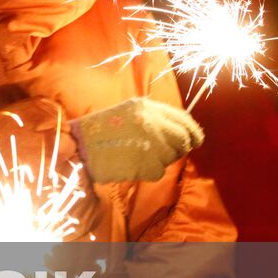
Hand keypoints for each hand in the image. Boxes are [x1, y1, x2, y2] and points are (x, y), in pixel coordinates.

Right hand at [70, 97, 203, 182]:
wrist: (80, 147)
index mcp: (146, 107)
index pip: (182, 119)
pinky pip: (158, 170)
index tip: (197, 139)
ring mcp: (149, 145)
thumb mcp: (128, 113)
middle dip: (181, 147)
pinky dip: (150, 170)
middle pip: (182, 139)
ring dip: (162, 159)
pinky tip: (135, 163)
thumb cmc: (101, 129)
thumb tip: (182, 131)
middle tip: (172, 151)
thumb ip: (154, 118)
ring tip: (141, 154)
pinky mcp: (145, 164)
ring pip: (171, 157)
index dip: (192, 130)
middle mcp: (151, 124)